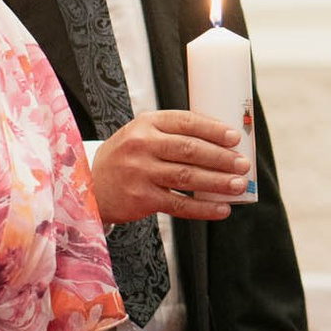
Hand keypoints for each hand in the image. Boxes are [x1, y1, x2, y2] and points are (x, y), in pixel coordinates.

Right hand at [92, 111, 249, 222]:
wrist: (87, 185)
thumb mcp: (141, 135)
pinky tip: (221, 209)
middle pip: (190, 150)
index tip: (235, 137)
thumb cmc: (126, 158)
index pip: (186, 122)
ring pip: (188, 176)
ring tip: (238, 185)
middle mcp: (142, 145)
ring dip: (218, 182)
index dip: (214, 129)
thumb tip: (222, 143)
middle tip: (243, 164)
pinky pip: (179, 203)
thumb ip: (173, 135)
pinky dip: (203, 208)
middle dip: (222, 157)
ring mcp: (141, 172)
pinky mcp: (141, 198)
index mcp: (147, 123)